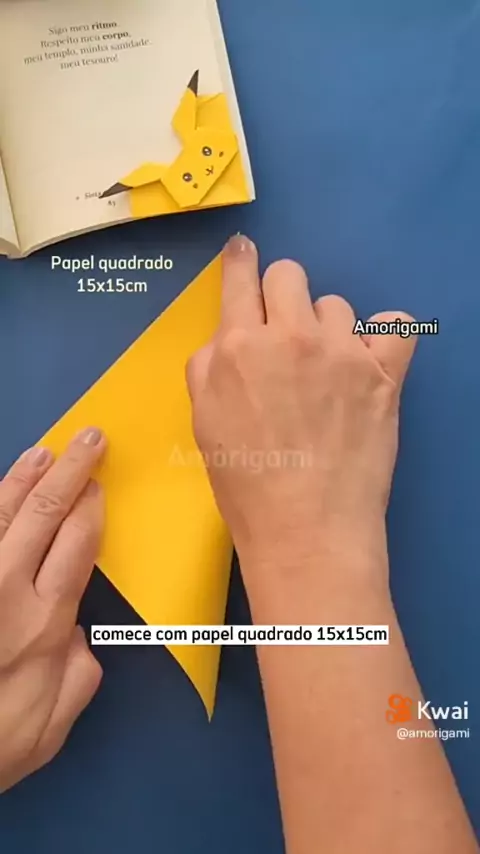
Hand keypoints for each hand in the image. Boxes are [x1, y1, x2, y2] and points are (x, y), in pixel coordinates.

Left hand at [0, 428, 105, 792]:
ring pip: (1, 516)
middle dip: (71, 472)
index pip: (77, 545)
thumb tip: (79, 637)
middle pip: (44, 516)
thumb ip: (78, 677)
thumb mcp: (51, 729)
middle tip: (89, 439)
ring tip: (43, 451)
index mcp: (44, 623)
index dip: (89, 508)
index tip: (99, 484)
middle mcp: (7, 591)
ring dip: (24, 478)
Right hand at [187, 236, 415, 582]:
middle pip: (290, 275)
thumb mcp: (203, 421)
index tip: (244, 251)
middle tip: (285, 337)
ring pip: (336, 305)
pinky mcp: (384, 374)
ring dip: (327, 328)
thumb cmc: (245, 483)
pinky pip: (396, 328)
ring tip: (326, 373)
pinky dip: (385, 337)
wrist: (305, 528)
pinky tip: (374, 358)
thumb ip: (208, 366)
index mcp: (238, 347)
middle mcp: (290, 337)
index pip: (240, 280)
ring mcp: (342, 352)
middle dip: (283, 297)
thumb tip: (228, 340)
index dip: (240, 261)